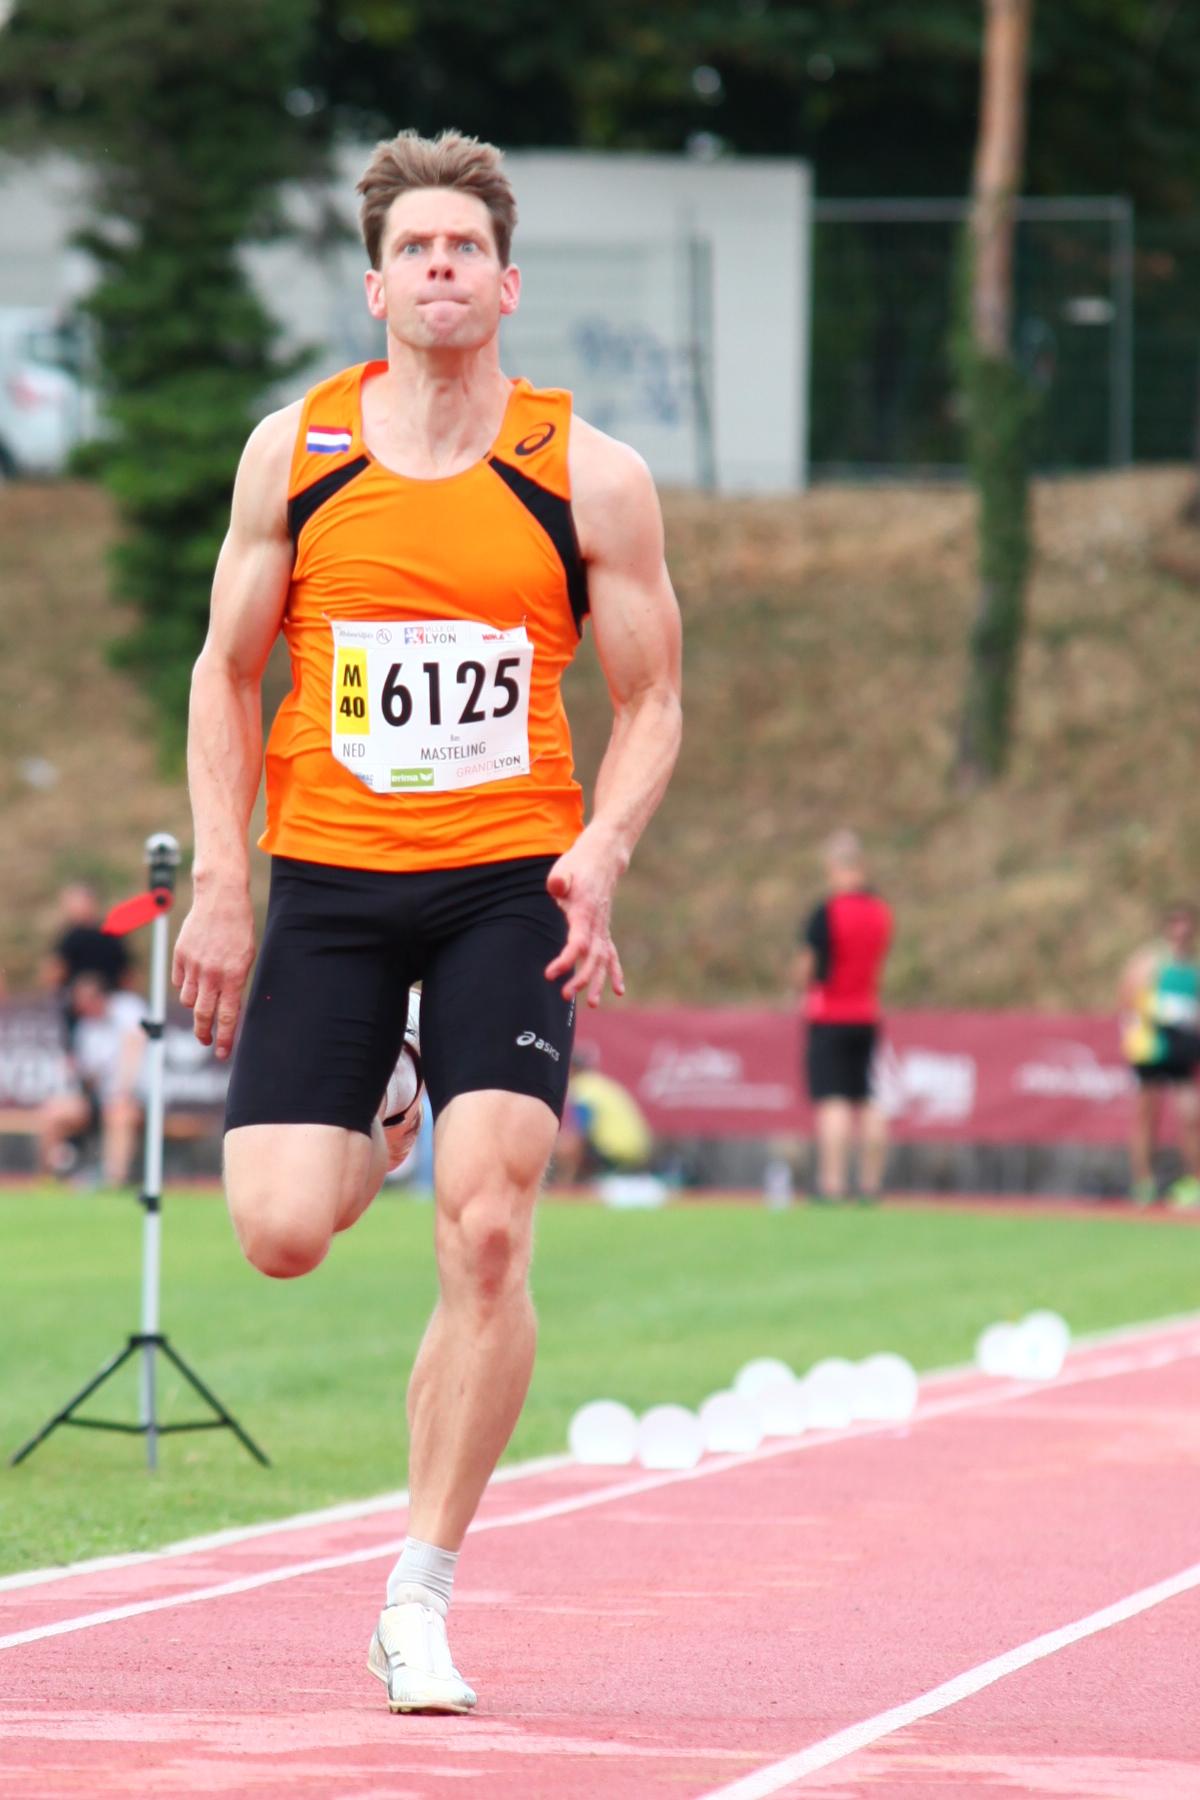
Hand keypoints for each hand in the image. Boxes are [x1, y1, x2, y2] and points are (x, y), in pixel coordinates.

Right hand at [172, 886, 255, 1061]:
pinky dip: (185, 985)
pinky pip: (179, 981)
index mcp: (233, 976)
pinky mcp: (180, 956)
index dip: (224, 1038)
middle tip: (205, 1041)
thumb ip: (235, 983)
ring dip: (195, 1006)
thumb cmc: (239, 929)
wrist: (221, 899)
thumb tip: (227, 1008)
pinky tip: (194, 978)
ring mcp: (193, 965)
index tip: (222, 1053)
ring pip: (188, 1000)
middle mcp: (211, 974)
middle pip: (203, 1015)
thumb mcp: (247, 957)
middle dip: (203, 1034)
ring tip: (203, 1001)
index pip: (228, 1016)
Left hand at [544, 830, 626, 1007]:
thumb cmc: (578, 865)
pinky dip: (615, 973)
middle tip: (565, 995)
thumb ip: (559, 880)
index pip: (578, 943)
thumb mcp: (564, 869)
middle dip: (581, 978)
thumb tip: (556, 886)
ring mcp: (603, 928)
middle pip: (592, 957)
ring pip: (603, 961)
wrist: (602, 858)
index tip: (551, 974)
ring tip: (592, 1004)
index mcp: (585, 912)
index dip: (566, 960)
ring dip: (598, 982)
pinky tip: (619, 991)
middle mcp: (598, 924)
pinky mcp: (604, 930)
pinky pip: (612, 955)